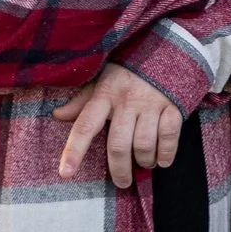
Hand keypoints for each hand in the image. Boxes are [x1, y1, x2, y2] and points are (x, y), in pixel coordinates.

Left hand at [55, 64, 183, 188]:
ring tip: (143, 164)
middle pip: (119, 144)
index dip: (74, 151)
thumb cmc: (127, 73)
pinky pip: (170, 136)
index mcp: (104, 94)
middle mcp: (127, 100)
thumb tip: (57, 116)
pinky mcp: (173, 105)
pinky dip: (166, 153)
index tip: (66, 173)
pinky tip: (162, 161)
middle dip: (119, 169)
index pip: (85, 126)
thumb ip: (81, 101)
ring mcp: (151, 103)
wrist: (165, 50)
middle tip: (122, 182)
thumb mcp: (101, 81)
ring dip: (144, 161)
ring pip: (144, 144)